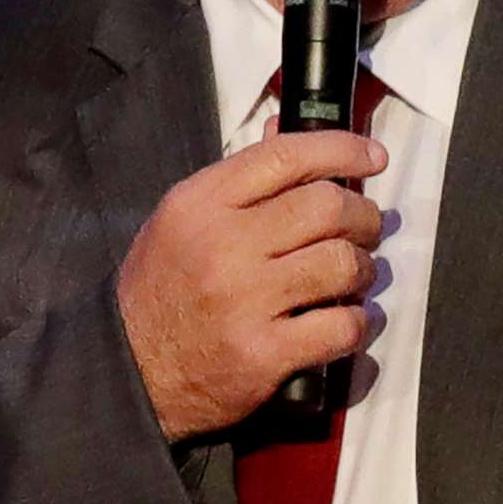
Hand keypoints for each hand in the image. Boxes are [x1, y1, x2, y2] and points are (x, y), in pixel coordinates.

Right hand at [117, 130, 387, 439]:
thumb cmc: (161, 290)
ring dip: (363, 269)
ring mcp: (245, 301)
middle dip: (362, 216)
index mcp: (201, 203)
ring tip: (354, 276)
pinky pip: (341, 327)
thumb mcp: (181, 220)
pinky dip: (358, 322)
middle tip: (366, 229)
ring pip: (342, 265)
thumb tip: (288, 133)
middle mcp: (223, 246)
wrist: (129, 371)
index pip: (286, 156)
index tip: (372, 157)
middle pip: (327, 208)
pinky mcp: (264, 354)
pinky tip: (349, 318)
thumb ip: (238, 181)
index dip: (342, 149)